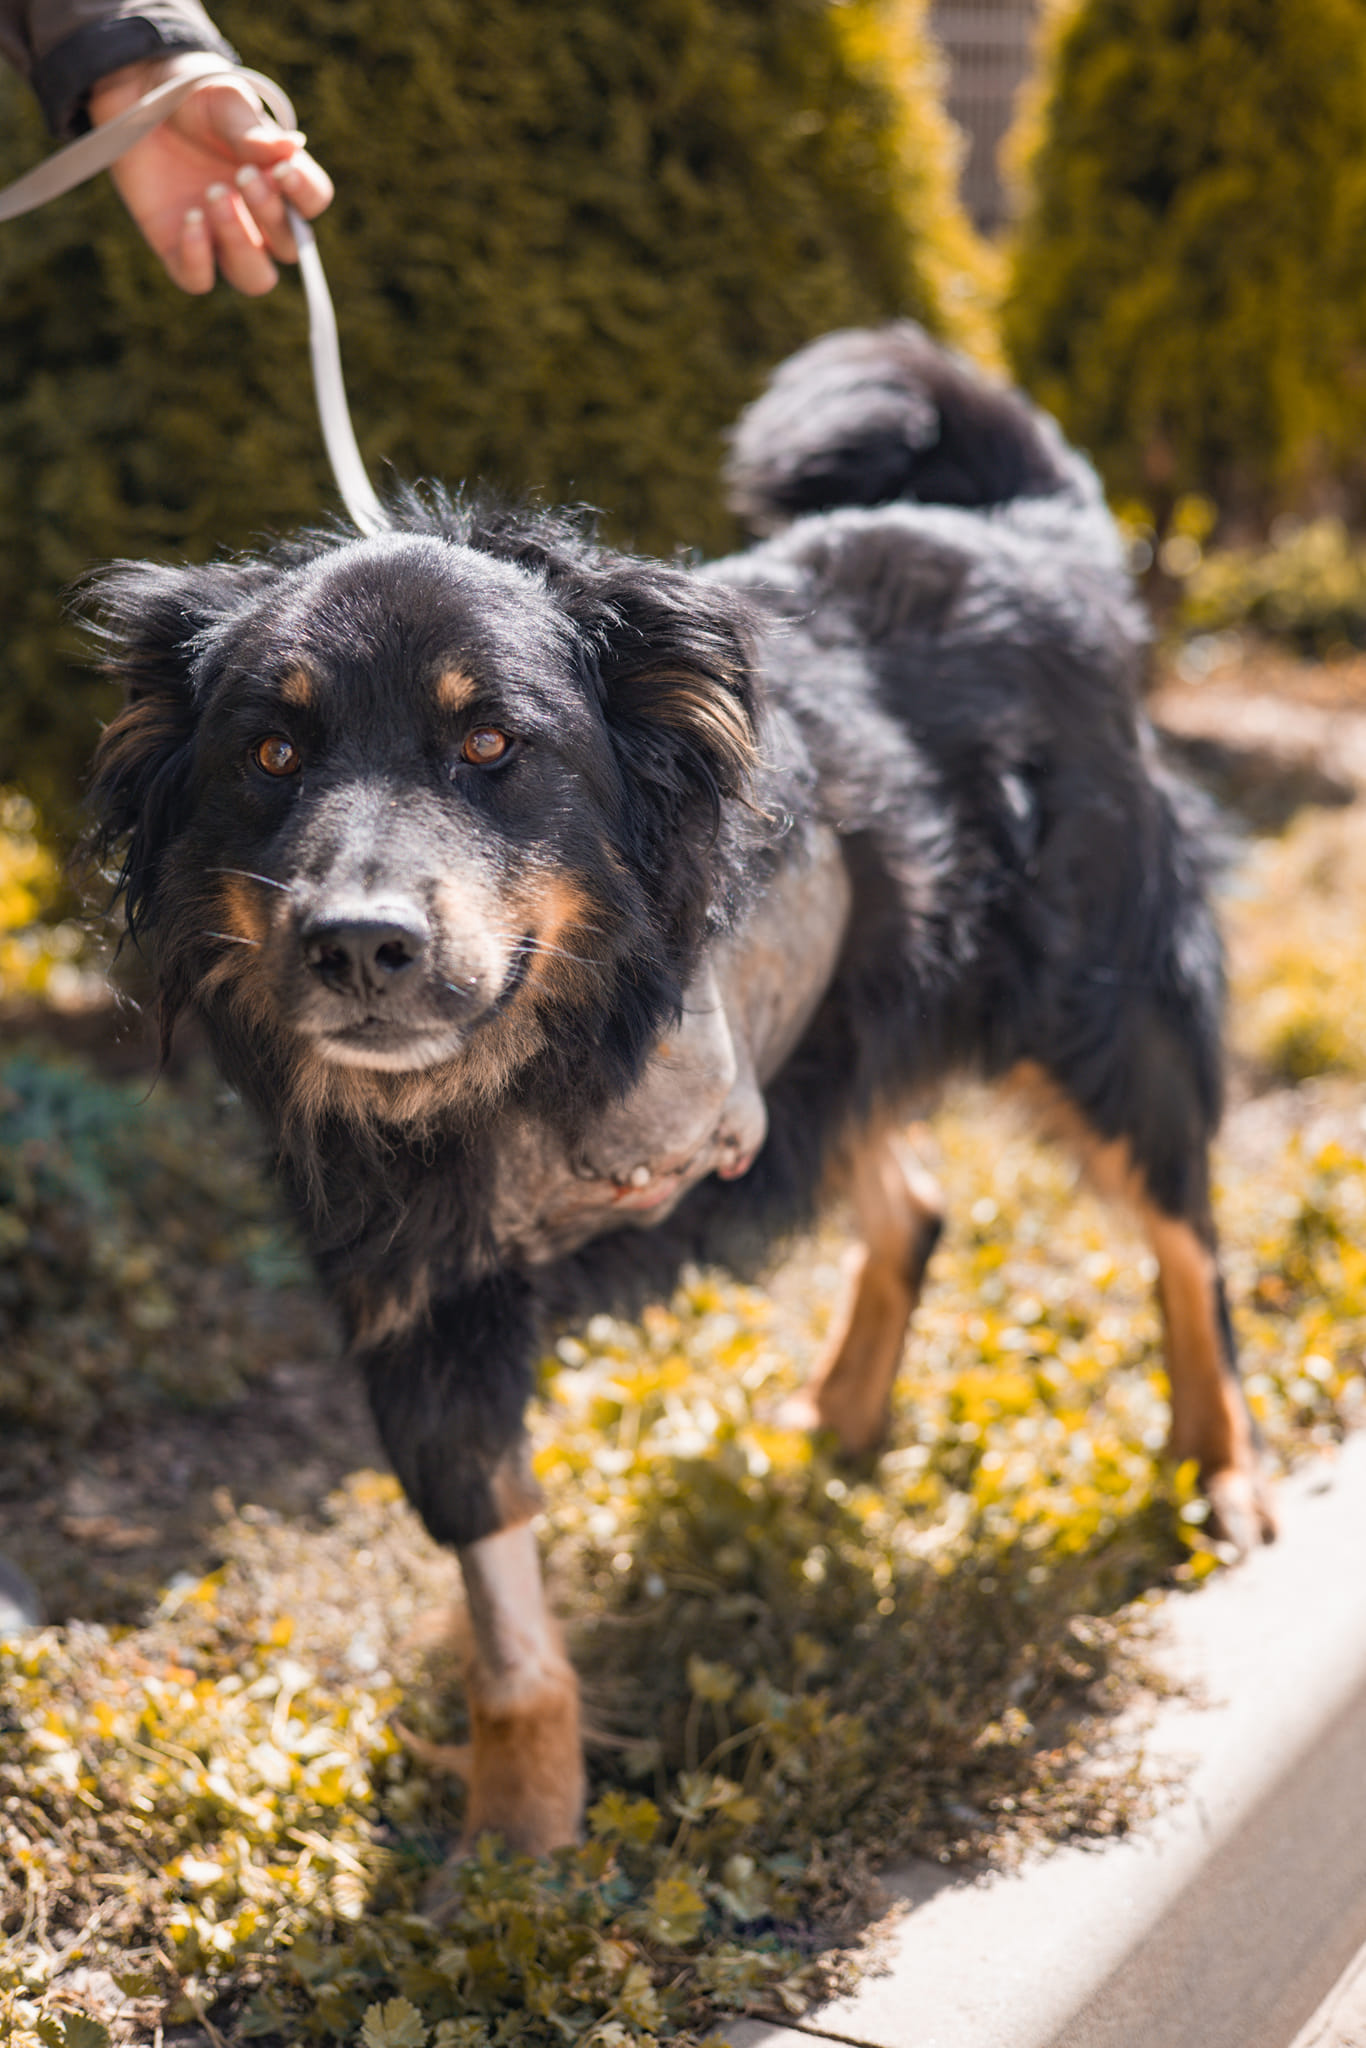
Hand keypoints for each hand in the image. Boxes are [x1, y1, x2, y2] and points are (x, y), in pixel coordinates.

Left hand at [86, 52, 334, 295]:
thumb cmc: (193, 99)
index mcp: (280, 181)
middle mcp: (259, 220)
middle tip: (241, 176)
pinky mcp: (181, 250)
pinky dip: (198, 258)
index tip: (283, 171)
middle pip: (289, 248)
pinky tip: (188, 217)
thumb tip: (290, 147)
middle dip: (269, 215)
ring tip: (214, 195)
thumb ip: (251, 130)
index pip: (313, 203)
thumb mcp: (223, 102)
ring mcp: (222, 239)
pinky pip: (199, 281)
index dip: (306, 195)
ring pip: (254, 278)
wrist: (138, 100)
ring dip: (241, 245)